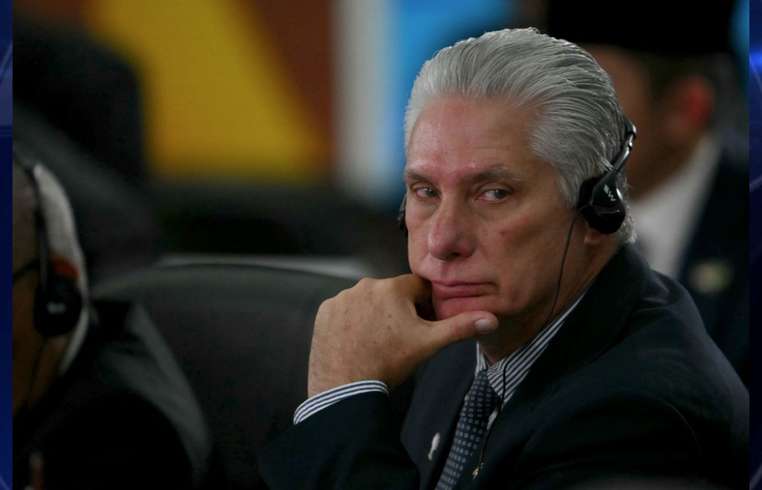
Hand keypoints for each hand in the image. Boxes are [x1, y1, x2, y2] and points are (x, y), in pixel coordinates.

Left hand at [308, 274, 497, 396]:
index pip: (418, 288)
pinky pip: (345, 311)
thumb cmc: (389, 363)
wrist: (346, 387)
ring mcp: (341, 298)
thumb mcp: (428, 344)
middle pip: (392, 294)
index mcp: (392, 288)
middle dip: (399, 311)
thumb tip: (491, 319)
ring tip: (377, 342)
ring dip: (375, 315)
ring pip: (368, 301)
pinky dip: (352, 321)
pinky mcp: (325, 312)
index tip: (422, 326)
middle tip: (400, 339)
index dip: (425, 307)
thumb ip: (460, 327)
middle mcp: (364, 285)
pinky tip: (358, 341)